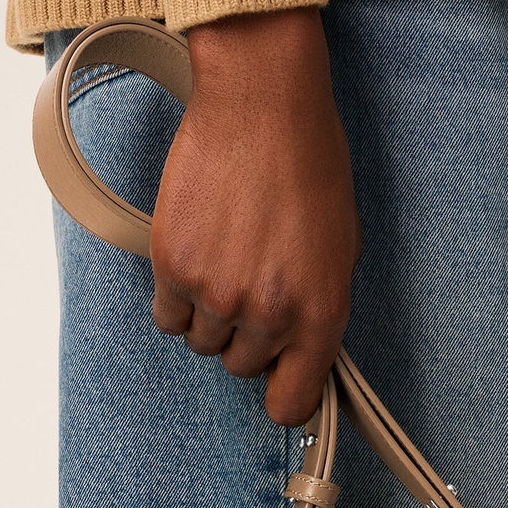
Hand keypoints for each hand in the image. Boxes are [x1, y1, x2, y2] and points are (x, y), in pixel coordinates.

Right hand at [150, 7, 361, 426]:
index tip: (276, 381)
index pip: (291, 402)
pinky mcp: (172, 266)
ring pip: (201, 342)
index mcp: (320, 311)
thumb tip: (299, 350)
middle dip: (246, 336)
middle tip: (251, 283)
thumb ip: (318, 307)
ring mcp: (217, 293)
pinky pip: (167, 316)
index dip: (282, 393)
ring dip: (210, 313)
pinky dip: (177, 296)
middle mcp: (268, 312)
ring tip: (225, 258)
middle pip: (240, 367)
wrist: (261, 105)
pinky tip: (196, 255)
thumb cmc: (310, 164)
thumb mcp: (340, 247)